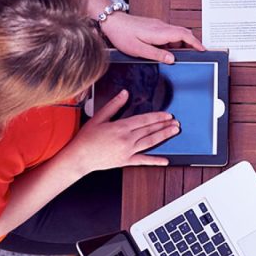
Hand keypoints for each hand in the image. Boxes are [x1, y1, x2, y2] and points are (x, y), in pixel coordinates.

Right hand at [63, 90, 179, 174]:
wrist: (79, 158)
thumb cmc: (86, 138)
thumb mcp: (98, 117)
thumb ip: (114, 105)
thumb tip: (125, 93)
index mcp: (120, 127)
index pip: (144, 120)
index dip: (158, 117)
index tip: (168, 115)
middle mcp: (126, 139)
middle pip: (149, 130)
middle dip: (164, 125)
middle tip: (176, 122)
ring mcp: (127, 151)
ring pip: (150, 142)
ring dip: (164, 136)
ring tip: (174, 131)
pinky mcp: (126, 161)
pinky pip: (143, 161)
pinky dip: (155, 161)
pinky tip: (165, 161)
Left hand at [101, 13, 204, 63]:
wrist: (112, 21)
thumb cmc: (122, 34)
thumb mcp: (138, 49)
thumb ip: (156, 54)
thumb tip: (172, 59)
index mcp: (159, 32)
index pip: (184, 35)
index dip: (195, 43)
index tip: (203, 49)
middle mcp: (161, 27)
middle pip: (183, 33)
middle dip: (192, 43)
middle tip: (196, 54)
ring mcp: (158, 25)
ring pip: (177, 33)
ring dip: (181, 44)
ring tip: (179, 56)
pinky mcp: (154, 26)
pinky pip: (169, 33)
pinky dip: (173, 42)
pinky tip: (167, 50)